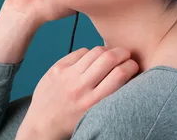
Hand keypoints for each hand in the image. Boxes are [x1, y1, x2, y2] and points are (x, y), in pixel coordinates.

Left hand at [18, 45, 139, 138]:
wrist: (42, 125)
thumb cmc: (72, 122)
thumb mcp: (94, 115)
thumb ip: (110, 96)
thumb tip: (127, 73)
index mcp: (93, 103)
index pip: (120, 74)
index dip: (132, 65)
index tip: (134, 65)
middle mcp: (80, 87)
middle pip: (109, 58)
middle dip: (123, 53)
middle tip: (126, 55)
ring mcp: (67, 75)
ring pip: (95, 51)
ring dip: (108, 50)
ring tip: (111, 55)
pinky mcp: (57, 68)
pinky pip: (80, 51)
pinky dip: (90, 53)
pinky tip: (91, 59)